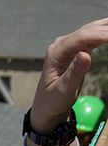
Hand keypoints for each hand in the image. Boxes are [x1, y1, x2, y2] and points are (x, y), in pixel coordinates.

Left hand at [28, 18, 107, 145]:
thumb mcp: (62, 93)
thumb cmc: (50, 106)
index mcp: (56, 52)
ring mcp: (68, 47)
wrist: (44, 115)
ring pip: (94, 31)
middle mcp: (61, 45)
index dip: (104, 34)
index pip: (84, 37)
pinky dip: (107, 35)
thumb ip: (75, 72)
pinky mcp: (75, 51)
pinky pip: (95, 38)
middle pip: (91, 29)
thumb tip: (86, 54)